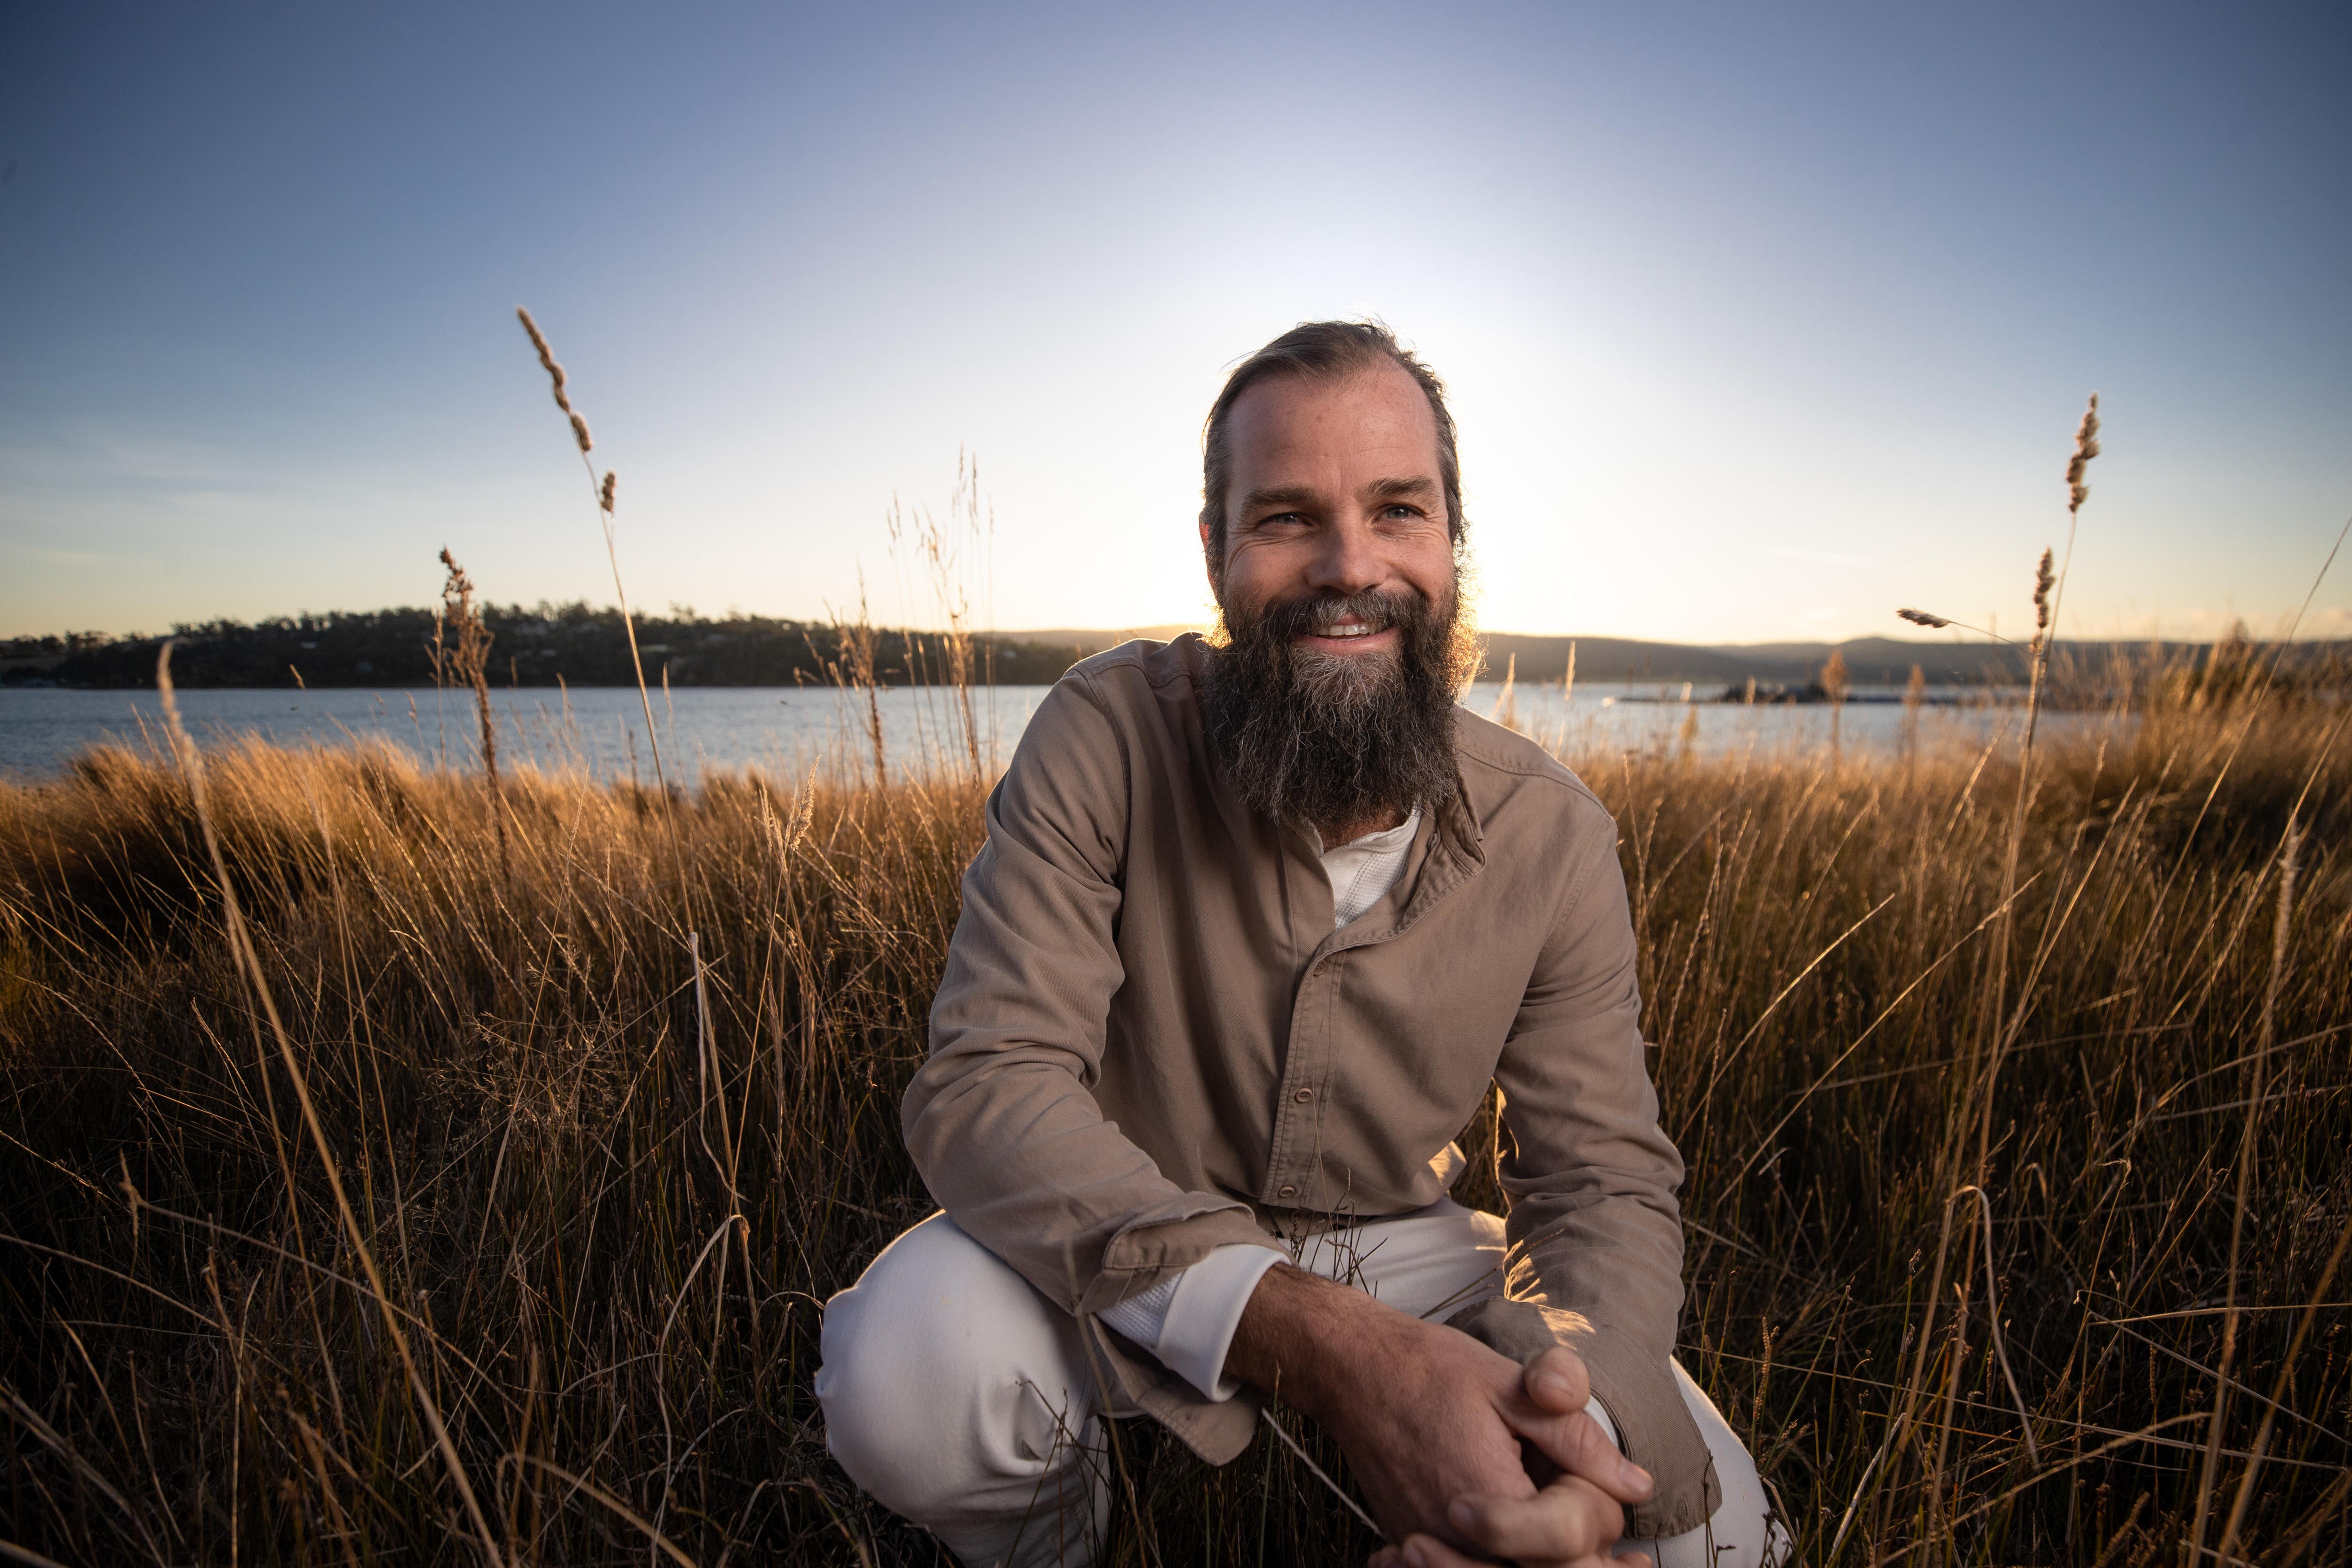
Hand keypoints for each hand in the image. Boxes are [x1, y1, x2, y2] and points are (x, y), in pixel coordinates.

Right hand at [1227, 1267, 1652, 1564]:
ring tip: (1579, 1542)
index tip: (1610, 1510)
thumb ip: (1576, 1439)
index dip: (1598, 1535)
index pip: (1566, 1555)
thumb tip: (1635, 1484)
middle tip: (1612, 1541)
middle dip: (1577, 1558)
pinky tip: (1527, 1543)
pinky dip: (1500, 1561)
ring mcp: (1430, 1547)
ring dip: (1540, 1561)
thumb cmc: (1428, 1368)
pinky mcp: (1415, 1546)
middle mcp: (1455, 1536)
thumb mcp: (1512, 1386)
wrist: (1351, 1369)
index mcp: (1488, 1496)